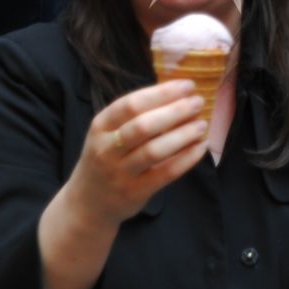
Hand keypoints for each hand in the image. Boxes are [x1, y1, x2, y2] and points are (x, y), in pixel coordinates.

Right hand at [58, 80, 209, 228]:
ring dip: (183, 135)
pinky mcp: (135, 192)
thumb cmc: (105, 159)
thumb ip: (134, 116)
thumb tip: (177, 95)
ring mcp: (120, 172)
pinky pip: (166, 173)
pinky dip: (187, 158)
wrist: (87, 203)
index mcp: (100, 126)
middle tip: (198, 102)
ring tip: (202, 124)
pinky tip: (201, 147)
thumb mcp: (107, 133)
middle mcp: (107, 148)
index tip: (187, 86)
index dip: (161, 93)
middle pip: (143, 125)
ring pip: (154, 150)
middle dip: (175, 111)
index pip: (131, 104)